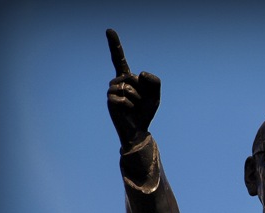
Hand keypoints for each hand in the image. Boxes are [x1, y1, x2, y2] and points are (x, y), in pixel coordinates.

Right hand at [106, 29, 160, 148]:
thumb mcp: (156, 95)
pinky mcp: (110, 102)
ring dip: (136, 99)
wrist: (139, 129)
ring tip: (135, 107)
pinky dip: (130, 106)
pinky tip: (129, 111)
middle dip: (140, 90)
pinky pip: (122, 98)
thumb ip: (154, 81)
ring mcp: (112, 91)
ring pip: (126, 87)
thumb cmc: (146, 111)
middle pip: (131, 77)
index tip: (109, 30)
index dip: (114, 45)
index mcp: (128, 78)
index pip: (119, 59)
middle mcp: (117, 82)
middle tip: (140, 102)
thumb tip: (140, 73)